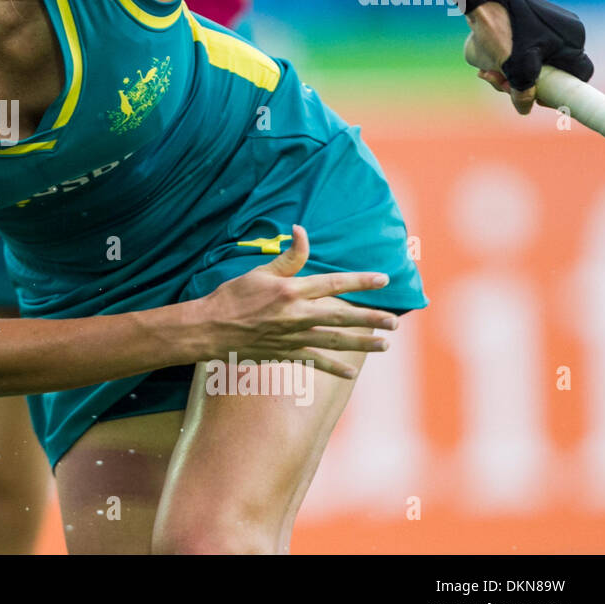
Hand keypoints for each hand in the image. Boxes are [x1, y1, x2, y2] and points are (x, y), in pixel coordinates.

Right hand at [196, 225, 397, 379]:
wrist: (210, 329)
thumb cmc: (233, 296)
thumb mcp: (260, 272)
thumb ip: (287, 256)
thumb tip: (302, 231)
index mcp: (291, 290)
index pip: (333, 283)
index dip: (360, 281)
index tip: (383, 280)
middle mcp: (296, 314)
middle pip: (342, 315)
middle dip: (371, 319)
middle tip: (394, 322)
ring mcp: (292, 336)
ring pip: (335, 340)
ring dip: (362, 343)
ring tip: (385, 345)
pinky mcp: (285, 353)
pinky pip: (315, 361)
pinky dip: (334, 368)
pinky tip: (352, 373)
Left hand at [461, 0, 592, 114]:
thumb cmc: (504, 30)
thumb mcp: (516, 67)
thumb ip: (523, 92)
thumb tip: (524, 109)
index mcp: (573, 41)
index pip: (576, 75)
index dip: (558, 92)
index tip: (535, 98)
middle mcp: (566, 31)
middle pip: (550, 71)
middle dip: (522, 82)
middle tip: (498, 83)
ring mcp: (550, 24)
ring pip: (533, 61)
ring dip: (510, 72)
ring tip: (486, 72)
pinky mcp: (531, 20)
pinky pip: (525, 48)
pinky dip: (508, 58)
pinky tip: (486, 63)